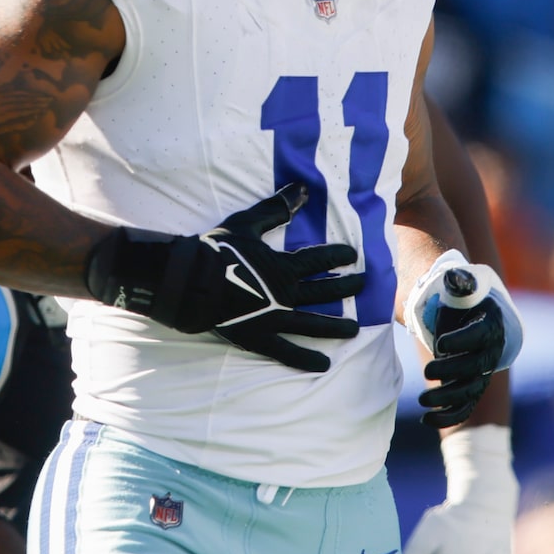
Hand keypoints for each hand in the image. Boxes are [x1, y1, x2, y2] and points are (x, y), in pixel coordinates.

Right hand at [84, 183, 364, 372]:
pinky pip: (287, 352)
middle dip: (347, 287)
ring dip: (337, 327)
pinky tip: (324, 365)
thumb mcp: (247, 223)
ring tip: (356, 330)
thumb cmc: (215, 250)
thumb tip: (301, 188)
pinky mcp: (261, 338)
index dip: (339, 256)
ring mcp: (275, 319)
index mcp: (283, 266)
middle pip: (324, 292)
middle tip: (363, 285)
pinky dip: (305, 359)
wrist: (190, 281)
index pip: (320, 259)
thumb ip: (276, 208)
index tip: (353, 255)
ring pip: (314, 325)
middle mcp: (286, 294)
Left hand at [406, 252, 522, 428]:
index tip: (439, 343)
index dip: (462, 341)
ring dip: (446, 399)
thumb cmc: (456, 296)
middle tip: (427, 371)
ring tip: (423, 399)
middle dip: (451, 372)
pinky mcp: (468, 386)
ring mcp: (480, 372)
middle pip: (475, 368)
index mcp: (490, 324)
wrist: (459, 310)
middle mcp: (490, 351)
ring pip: (469, 392)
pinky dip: (447, 417)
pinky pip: (463, 407)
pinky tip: (426, 419)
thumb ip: (458, 281)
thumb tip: (456, 277)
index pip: (480, 335)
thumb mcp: (456, 284)